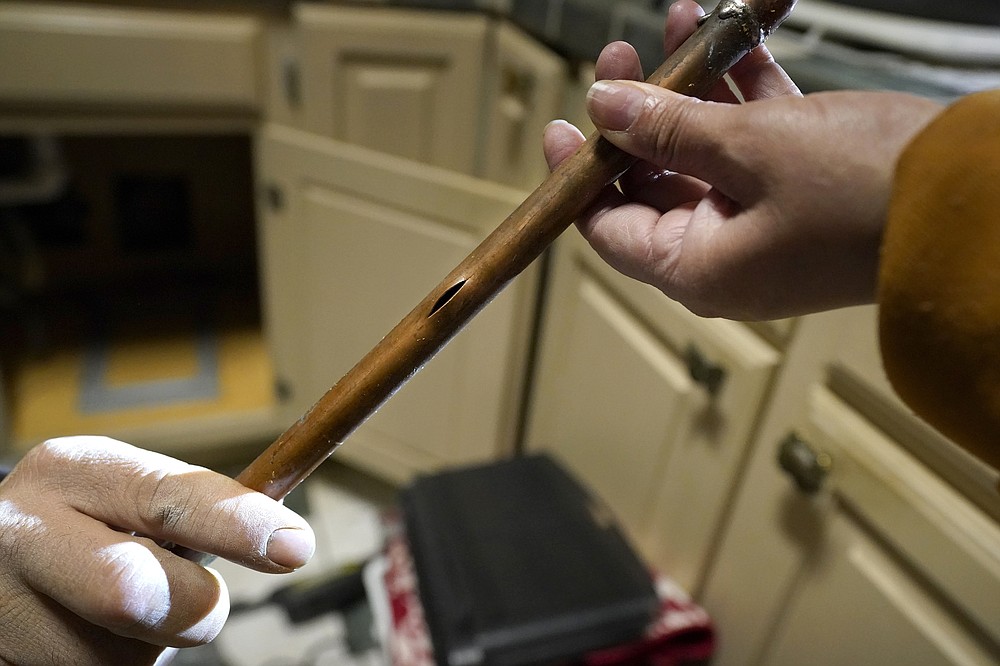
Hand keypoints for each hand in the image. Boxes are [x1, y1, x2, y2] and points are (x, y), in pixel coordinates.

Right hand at [0, 436, 314, 664]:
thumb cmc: (84, 523)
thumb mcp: (127, 492)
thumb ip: (192, 507)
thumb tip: (287, 538)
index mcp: (71, 470)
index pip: (170, 498)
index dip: (239, 525)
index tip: (295, 545)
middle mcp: (24, 532)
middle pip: (134, 590)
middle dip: (191, 605)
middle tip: (200, 602)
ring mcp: (2, 605)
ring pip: (119, 654)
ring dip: (146, 643)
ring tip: (114, 611)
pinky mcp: (0, 658)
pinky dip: (113, 662)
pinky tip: (86, 635)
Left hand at [543, 0, 942, 319]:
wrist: (977, 205)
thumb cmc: (868, 196)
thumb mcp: (752, 149)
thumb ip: (670, 128)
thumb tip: (606, 106)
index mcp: (698, 269)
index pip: (609, 228)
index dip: (578, 175)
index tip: (560, 125)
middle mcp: (724, 252)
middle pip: (652, 179)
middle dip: (636, 112)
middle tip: (621, 55)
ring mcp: (763, 220)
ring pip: (703, 148)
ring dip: (688, 87)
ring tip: (672, 24)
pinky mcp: (800, 188)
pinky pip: (752, 137)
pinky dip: (739, 90)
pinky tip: (730, 38)